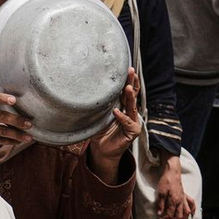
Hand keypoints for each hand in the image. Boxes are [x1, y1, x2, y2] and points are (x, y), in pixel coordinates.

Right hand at [0, 91, 32, 160]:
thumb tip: (20, 109)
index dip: (2, 98)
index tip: (14, 100)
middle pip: (1, 116)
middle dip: (17, 121)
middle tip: (29, 124)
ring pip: (2, 130)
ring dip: (17, 134)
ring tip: (28, 137)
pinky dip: (10, 141)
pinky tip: (18, 142)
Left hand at [88, 67, 141, 181]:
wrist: (102, 149)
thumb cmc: (100, 132)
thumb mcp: (97, 116)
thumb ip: (97, 106)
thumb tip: (85, 92)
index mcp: (122, 106)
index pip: (127, 90)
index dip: (128, 80)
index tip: (126, 68)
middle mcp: (130, 111)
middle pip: (132, 94)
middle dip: (132, 82)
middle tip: (130, 71)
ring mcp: (133, 121)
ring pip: (132, 107)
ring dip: (129, 97)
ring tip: (127, 88)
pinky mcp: (133, 131)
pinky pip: (128, 122)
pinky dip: (122, 117)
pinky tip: (116, 112)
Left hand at [155, 153, 195, 218]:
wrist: (172, 172)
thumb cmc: (165, 181)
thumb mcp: (160, 193)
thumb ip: (160, 204)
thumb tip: (159, 213)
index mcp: (174, 201)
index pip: (170, 214)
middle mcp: (181, 201)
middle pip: (179, 215)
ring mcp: (184, 198)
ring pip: (187, 211)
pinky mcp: (185, 195)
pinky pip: (191, 203)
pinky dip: (193, 209)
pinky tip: (192, 214)